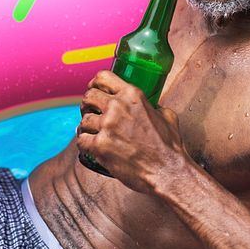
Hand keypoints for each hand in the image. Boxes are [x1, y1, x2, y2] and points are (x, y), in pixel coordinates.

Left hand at [76, 70, 191, 192]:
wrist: (167, 171)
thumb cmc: (169, 147)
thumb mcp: (166, 116)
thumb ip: (154, 107)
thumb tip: (151, 107)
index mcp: (133, 95)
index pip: (103, 77)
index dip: (94, 84)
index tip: (93, 90)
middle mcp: (117, 107)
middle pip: (88, 97)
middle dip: (87, 105)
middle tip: (90, 114)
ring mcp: (107, 126)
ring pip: (83, 121)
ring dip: (86, 127)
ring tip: (92, 134)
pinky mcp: (99, 146)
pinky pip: (80, 140)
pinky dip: (84, 144)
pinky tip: (90, 146)